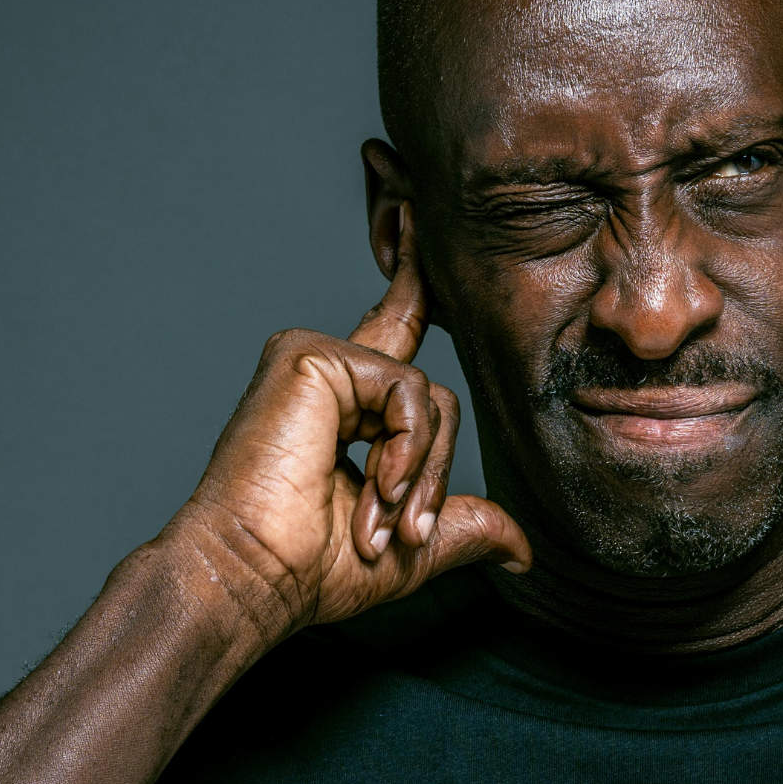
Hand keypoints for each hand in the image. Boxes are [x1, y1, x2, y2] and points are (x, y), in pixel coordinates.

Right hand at [164, 205, 530, 638]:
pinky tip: (376, 484)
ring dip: (419, 473)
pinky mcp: (313, 357)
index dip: (414, 274)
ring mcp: (319, 360)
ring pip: (429, 399)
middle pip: (435, 396)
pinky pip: (409, 391)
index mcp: (347, 405)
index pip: (397, 326)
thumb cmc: (315, 568)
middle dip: (430, 474)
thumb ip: (468, 528)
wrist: (258, 577)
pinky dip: (407, 448)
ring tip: (380, 523)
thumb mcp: (415, 551)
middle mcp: (331, 372)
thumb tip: (524, 551)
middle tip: (402, 534)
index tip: (417, 206)